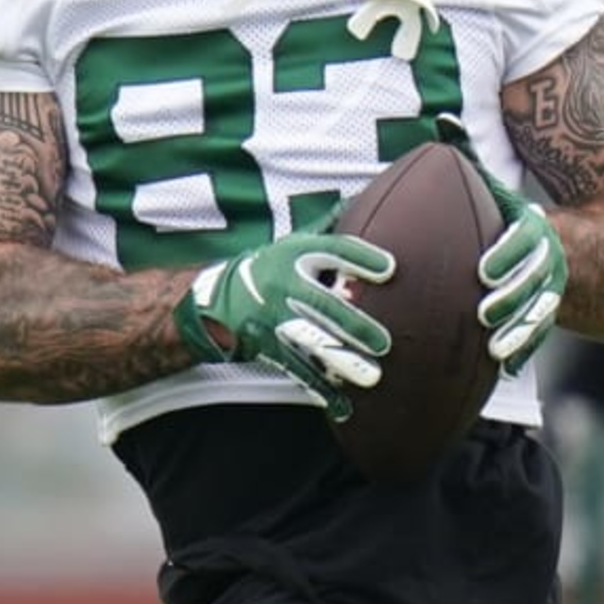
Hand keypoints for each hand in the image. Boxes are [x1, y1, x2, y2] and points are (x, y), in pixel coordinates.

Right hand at [177, 228, 394, 420]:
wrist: (214, 299)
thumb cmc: (267, 268)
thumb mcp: (291, 243)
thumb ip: (327, 227)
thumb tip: (356, 199)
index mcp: (295, 255)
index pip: (333, 251)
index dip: (361, 258)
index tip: (390, 268)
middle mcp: (284, 285)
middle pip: (324, 304)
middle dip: (354, 323)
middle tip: (384, 342)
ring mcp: (274, 319)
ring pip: (312, 341)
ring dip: (341, 361)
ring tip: (371, 376)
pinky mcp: (268, 347)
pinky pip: (297, 369)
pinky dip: (320, 388)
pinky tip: (344, 405)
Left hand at [437, 115, 565, 365]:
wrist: (600, 252)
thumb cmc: (522, 219)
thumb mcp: (505, 193)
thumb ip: (475, 163)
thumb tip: (443, 124)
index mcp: (535, 229)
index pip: (525, 239)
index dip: (506, 254)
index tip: (483, 270)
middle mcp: (548, 261)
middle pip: (533, 280)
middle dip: (510, 298)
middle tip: (483, 314)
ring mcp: (552, 292)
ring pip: (538, 313)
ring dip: (517, 331)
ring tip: (493, 348)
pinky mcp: (549, 318)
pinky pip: (538, 336)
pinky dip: (522, 350)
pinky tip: (500, 368)